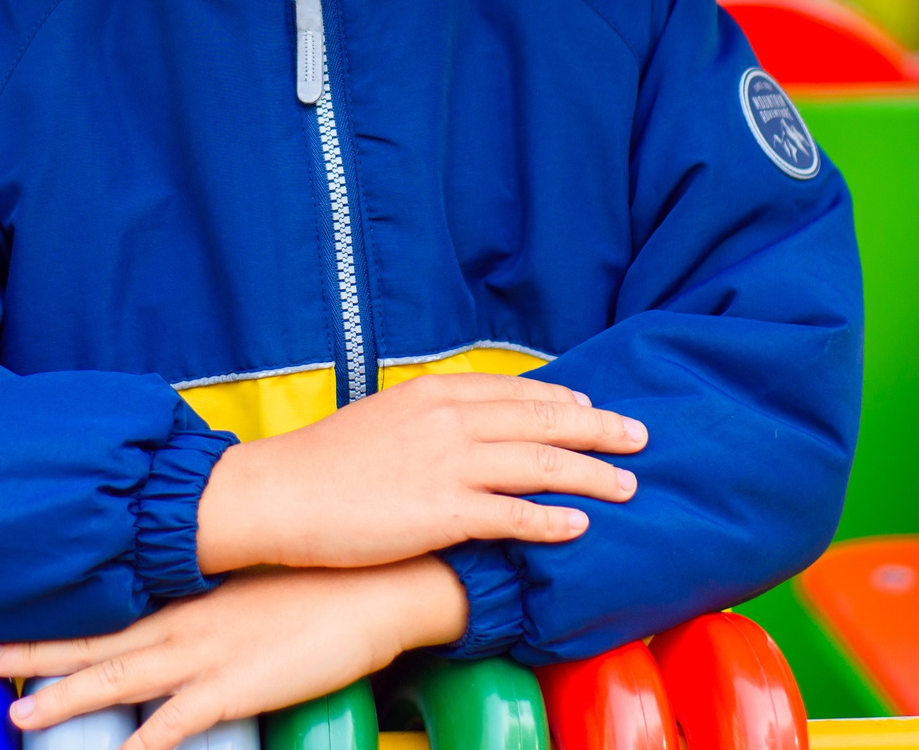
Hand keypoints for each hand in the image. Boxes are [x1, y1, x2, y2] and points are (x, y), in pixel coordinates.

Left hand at [0, 560, 469, 749]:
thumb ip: (216, 593)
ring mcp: (207, 655)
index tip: (12, 621)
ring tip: (19, 714)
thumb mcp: (258, 578)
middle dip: (36, 653)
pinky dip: (140, 745)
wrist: (380, 585)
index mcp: (190, 596)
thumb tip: (192, 599)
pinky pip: (174, 725)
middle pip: (96, 641)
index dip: (58, 620)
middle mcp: (186, 622)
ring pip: (119, 680)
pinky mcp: (235, 688)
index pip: (109, 610)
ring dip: (65, 697)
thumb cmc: (325, 580)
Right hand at [192, 373, 644, 573]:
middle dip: (598, 430)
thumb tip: (462, 427)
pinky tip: (579, 527)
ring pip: (541, 464)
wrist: (279, 493)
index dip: (562, 401)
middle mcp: (450, 420)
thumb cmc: (323, 463)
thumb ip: (428, 420)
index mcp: (435, 393)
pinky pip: (513, 515)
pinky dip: (551, 520)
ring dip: (591, 474)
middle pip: (542, 421)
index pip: (515, 391)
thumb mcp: (382, 419)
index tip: (592, 410)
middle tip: (639, 436)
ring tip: (626, 486)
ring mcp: (450, 464)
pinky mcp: (443, 512)